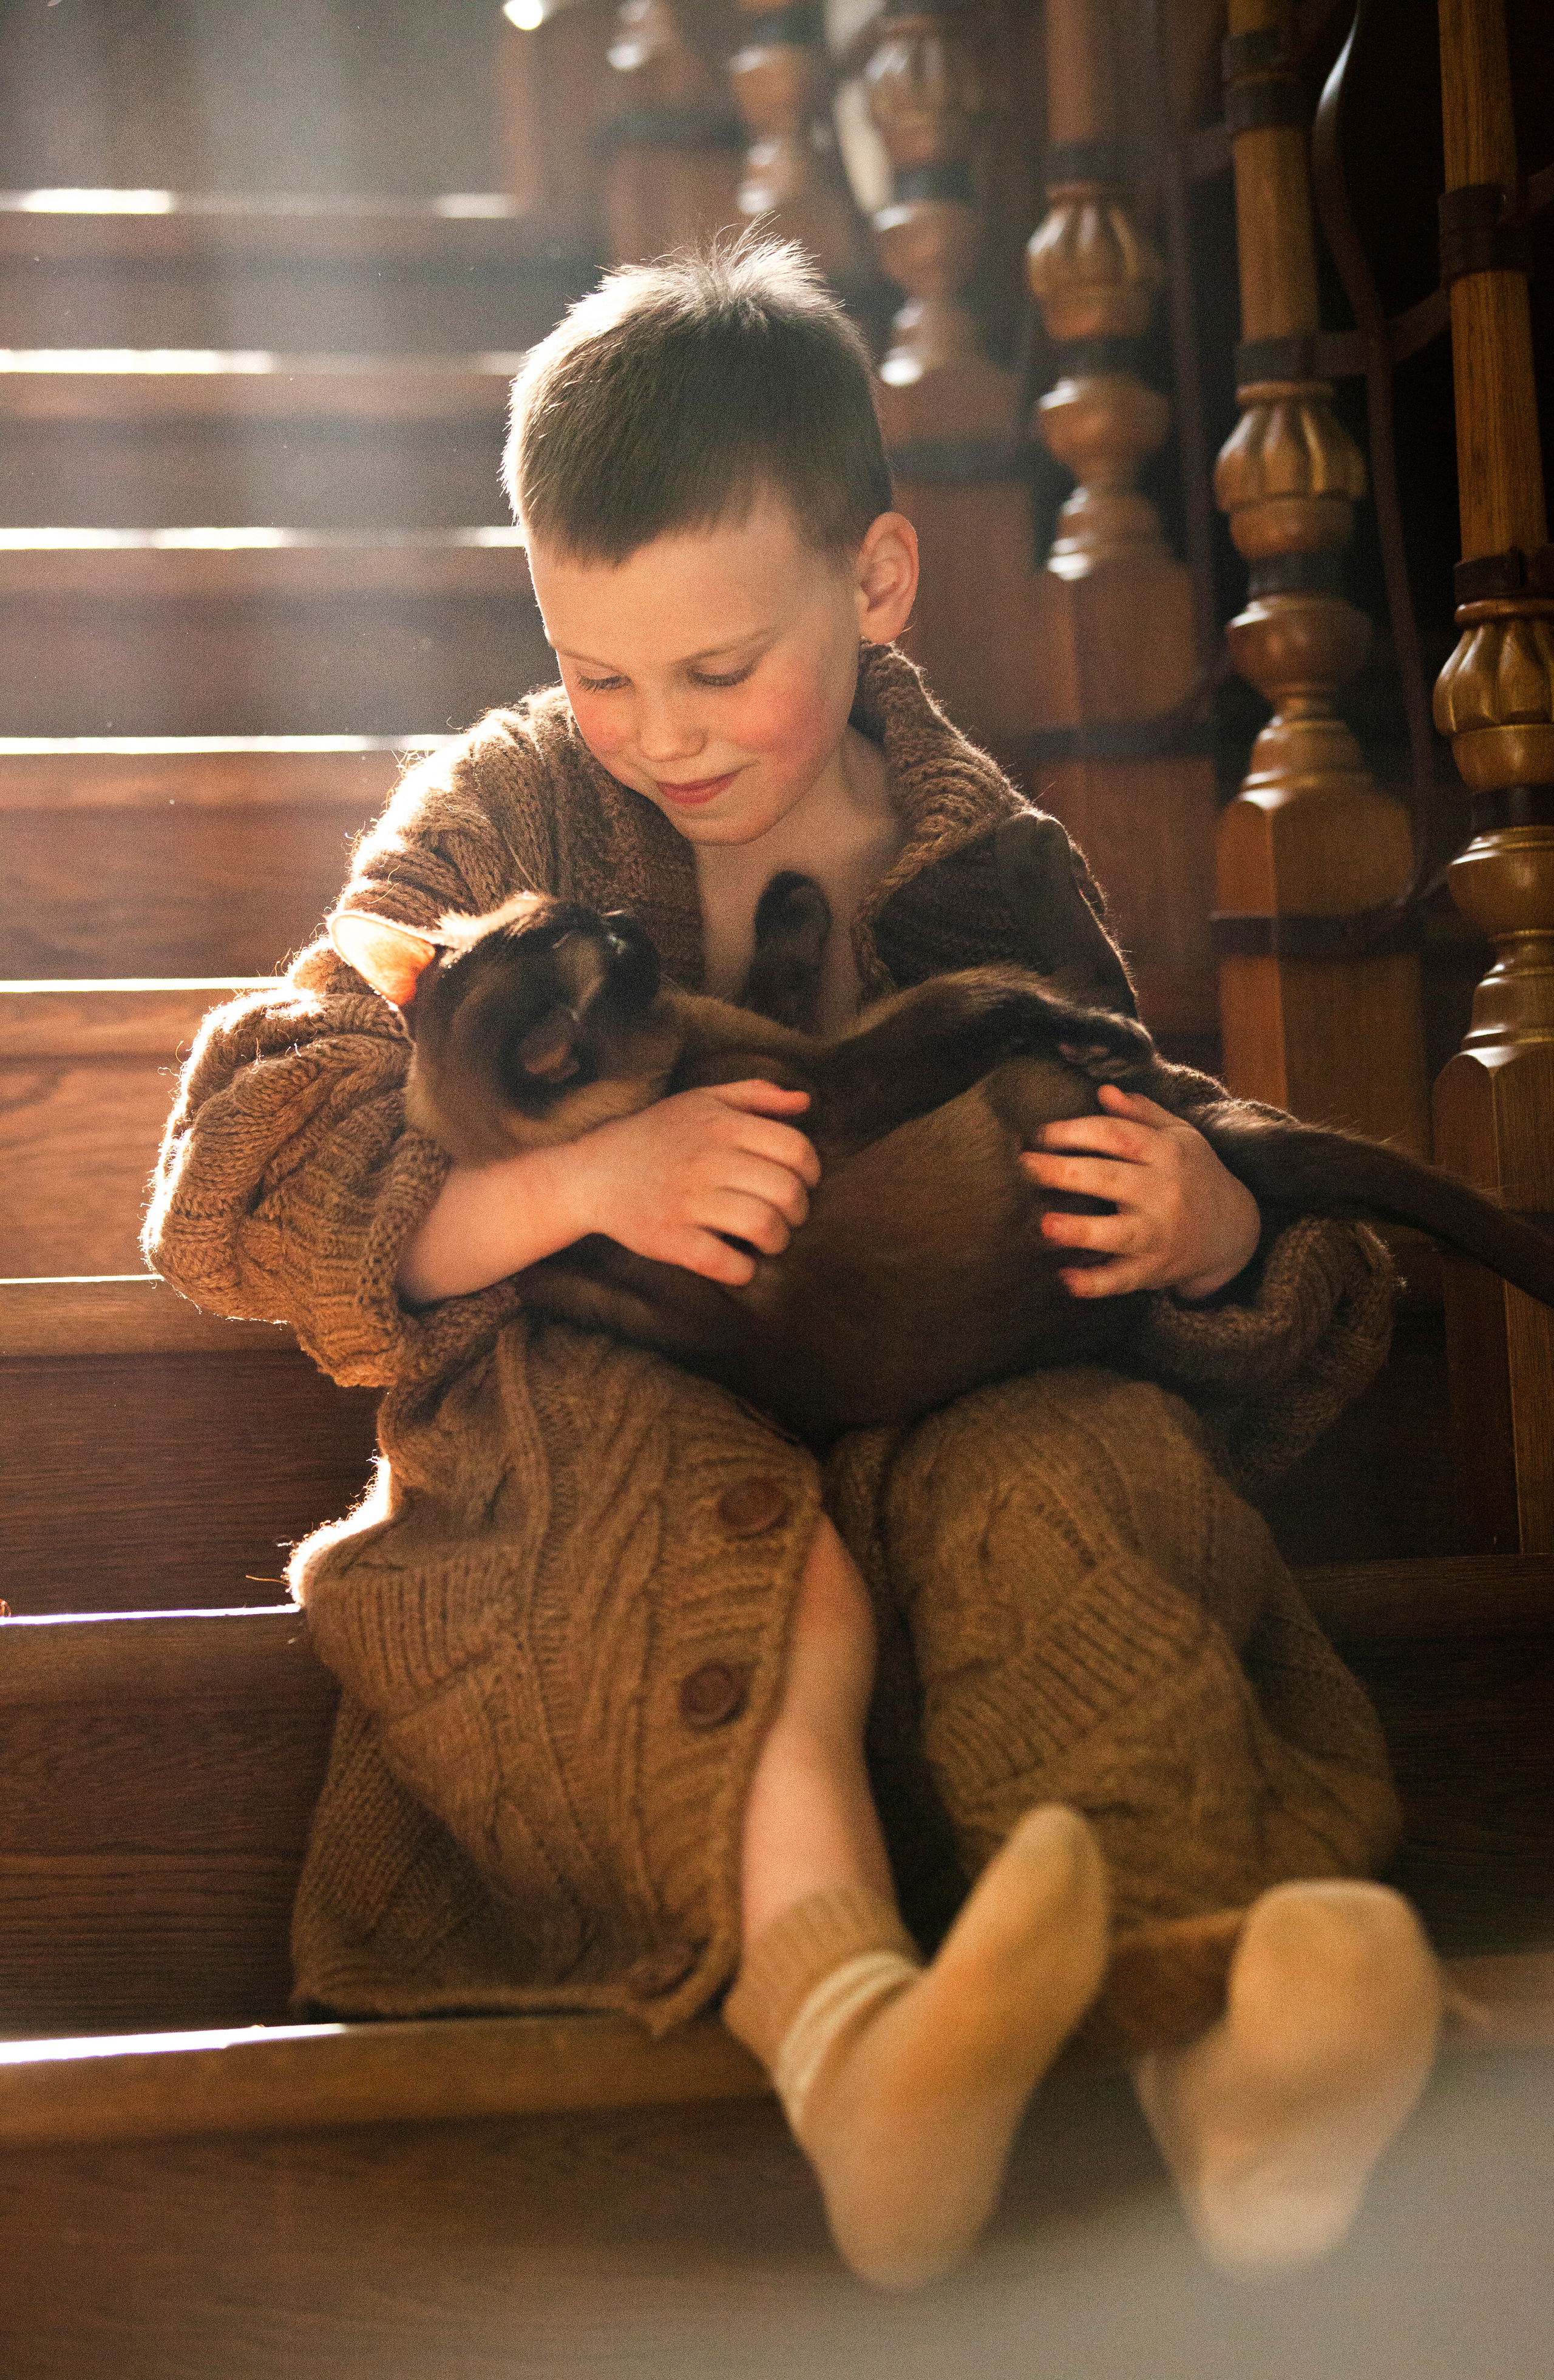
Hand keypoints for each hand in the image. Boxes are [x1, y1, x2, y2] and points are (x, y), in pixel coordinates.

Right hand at [569, 1079, 820, 1285]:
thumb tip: (804, 1101)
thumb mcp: (702, 1100)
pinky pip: (726, 1263)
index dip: (810, 1172)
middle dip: (798, 1212)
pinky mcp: (669, 1239)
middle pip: (786, 1191)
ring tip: (767, 1240)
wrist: (593, 1172)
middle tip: (786, 1217)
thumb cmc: (657, 1136)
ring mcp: (687, 1201)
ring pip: (763, 1227)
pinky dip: (744, 1270)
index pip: (795, 1149)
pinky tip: (740, 1263)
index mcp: (720, 1125)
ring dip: (778, 1241)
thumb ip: (755, 1095)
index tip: (801, 1183)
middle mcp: (706, 1160)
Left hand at [1020, 1084, 1261, 1299]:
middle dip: (1064, 1173)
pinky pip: (1123, 1280)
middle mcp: (1163, 1192)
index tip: (1038, 1134)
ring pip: (1118, 1233)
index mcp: (1166, 1153)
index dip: (1075, 1131)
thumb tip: (1103, 1090)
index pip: (1116, 1135)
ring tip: (1044, 1225)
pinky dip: (1095, 1284)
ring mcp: (1160, 1234)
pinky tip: (1065, 1280)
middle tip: (1023, 1168)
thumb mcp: (1180, 1136)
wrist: (1233, 1230)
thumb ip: (1142, 1113)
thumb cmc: (1194, 1175)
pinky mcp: (1154, 1270)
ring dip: (1080, 1230)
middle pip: (1110, 1179)